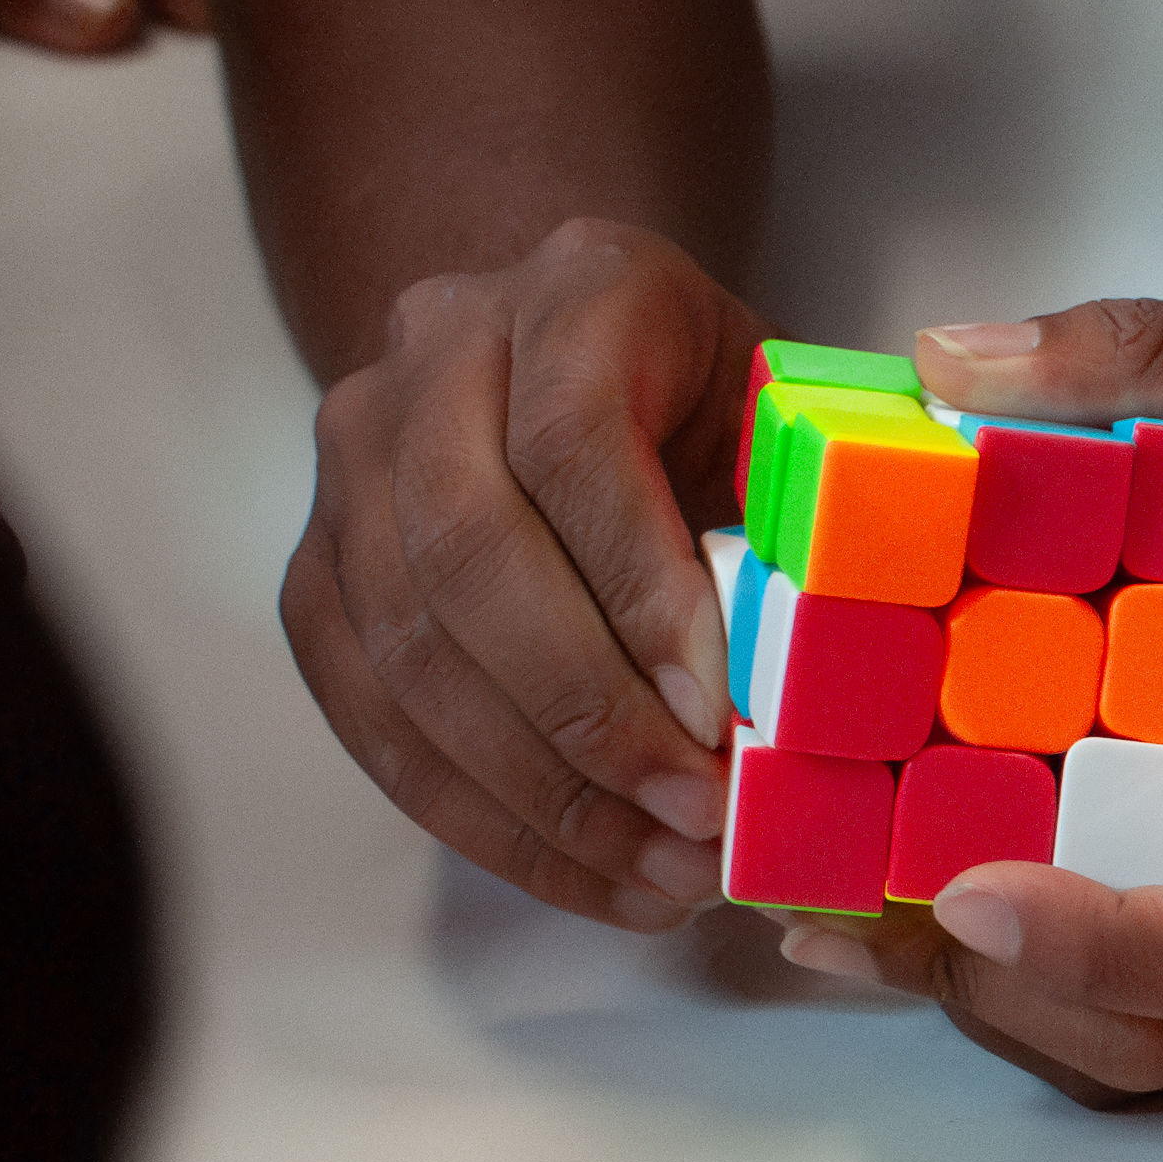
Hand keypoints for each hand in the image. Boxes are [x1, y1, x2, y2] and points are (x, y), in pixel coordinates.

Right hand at [277, 217, 752, 930]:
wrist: (575, 352)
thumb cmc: (715, 402)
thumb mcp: (786, 408)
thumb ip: (815, 500)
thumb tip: (846, 663)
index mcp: (576, 288)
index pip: (576, 446)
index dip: (640, 592)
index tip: (717, 715)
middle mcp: (434, 353)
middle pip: (469, 555)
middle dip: (589, 714)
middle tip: (697, 819)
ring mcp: (351, 458)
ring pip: (408, 648)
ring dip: (539, 789)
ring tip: (663, 873)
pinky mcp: (316, 568)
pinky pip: (370, 712)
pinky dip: (482, 813)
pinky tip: (593, 873)